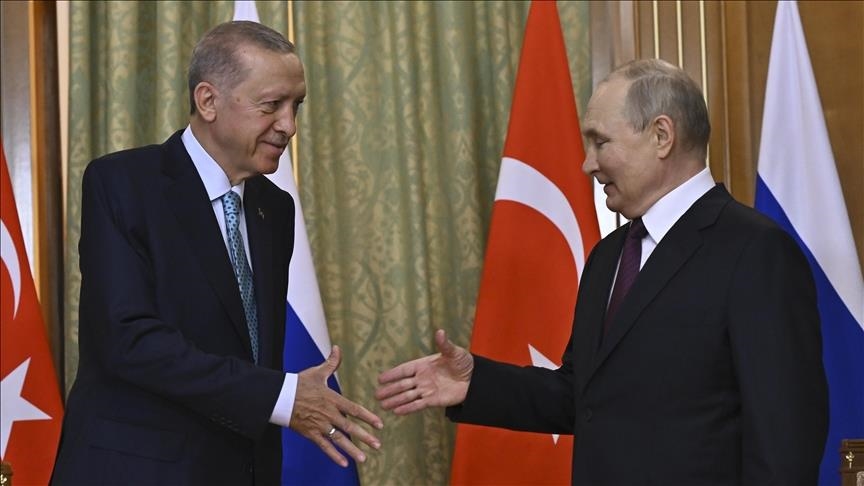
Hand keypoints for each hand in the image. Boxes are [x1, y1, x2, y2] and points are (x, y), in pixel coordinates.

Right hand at [290, 345, 382, 466]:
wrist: (278, 396)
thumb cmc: (298, 383)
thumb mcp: (316, 372)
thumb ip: (331, 362)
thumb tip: (337, 347)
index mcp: (332, 398)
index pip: (354, 409)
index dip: (368, 417)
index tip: (380, 424)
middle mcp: (328, 413)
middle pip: (350, 427)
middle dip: (365, 437)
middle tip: (378, 445)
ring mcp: (319, 424)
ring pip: (339, 439)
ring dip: (352, 449)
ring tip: (364, 458)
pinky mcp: (310, 433)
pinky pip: (324, 446)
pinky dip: (334, 455)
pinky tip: (344, 463)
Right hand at [375, 329, 473, 414]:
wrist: (474, 379)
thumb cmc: (463, 363)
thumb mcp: (454, 352)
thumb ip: (445, 345)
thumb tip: (440, 332)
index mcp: (424, 365)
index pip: (405, 370)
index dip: (393, 374)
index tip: (380, 378)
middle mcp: (422, 378)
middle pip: (403, 384)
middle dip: (390, 390)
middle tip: (377, 395)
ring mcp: (426, 390)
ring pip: (408, 396)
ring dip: (395, 400)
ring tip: (382, 405)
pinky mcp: (433, 400)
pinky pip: (418, 404)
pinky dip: (408, 408)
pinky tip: (397, 411)